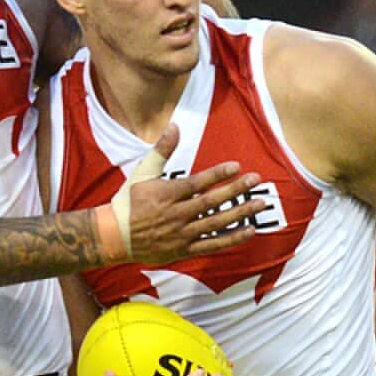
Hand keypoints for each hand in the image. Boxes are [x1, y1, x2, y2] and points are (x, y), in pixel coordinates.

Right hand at [124, 124, 263, 263]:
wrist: (116, 236)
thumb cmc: (130, 201)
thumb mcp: (143, 172)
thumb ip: (161, 149)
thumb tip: (174, 125)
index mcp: (166, 194)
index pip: (197, 183)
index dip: (217, 174)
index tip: (236, 167)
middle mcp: (176, 214)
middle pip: (211, 201)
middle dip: (236, 190)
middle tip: (257, 180)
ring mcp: (181, 234)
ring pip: (215, 223)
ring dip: (239, 213)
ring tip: (259, 204)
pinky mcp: (184, 250)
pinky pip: (212, 245)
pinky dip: (231, 239)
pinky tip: (249, 231)